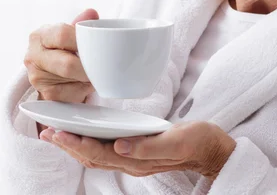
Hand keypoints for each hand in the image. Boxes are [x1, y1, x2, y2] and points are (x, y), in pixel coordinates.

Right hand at [24, 9, 98, 103]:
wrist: (51, 69)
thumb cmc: (64, 47)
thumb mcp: (71, 32)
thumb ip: (82, 23)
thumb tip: (91, 13)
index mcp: (40, 36)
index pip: (62, 35)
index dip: (83, 41)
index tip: (97, 45)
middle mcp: (33, 56)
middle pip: (68, 64)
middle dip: (89, 66)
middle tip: (103, 65)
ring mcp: (37, 77)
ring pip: (72, 80)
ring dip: (89, 77)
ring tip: (95, 71)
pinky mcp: (45, 95)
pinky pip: (72, 94)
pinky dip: (84, 90)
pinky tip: (86, 83)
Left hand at [40, 122, 235, 179]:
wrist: (212, 149)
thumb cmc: (198, 141)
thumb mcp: (178, 139)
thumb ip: (150, 146)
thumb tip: (120, 145)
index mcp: (139, 160)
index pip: (99, 154)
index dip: (76, 144)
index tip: (57, 132)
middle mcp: (132, 162)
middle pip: (91, 157)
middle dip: (68, 146)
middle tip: (47, 132)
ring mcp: (135, 159)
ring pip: (96, 156)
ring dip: (75, 146)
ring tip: (57, 134)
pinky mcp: (139, 152)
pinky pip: (107, 151)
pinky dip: (90, 143)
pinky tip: (86, 134)